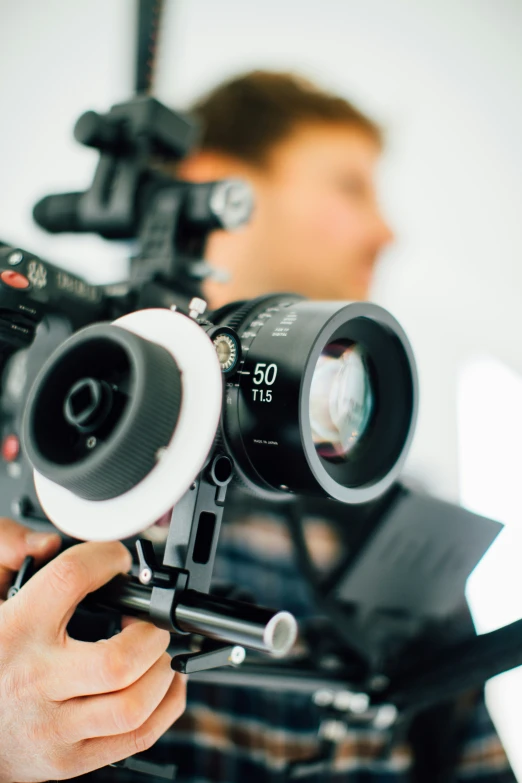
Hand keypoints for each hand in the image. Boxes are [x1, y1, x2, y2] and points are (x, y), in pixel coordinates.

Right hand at [0, 518, 185, 781]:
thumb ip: (6, 549)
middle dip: (151, 634)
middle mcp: (35, 679)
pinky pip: (136, 737)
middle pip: (117, 661)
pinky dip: (165, 706)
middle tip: (149, 621)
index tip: (118, 559)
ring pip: (132, 706)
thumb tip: (48, 542)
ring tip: (156, 653)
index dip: (106, 558)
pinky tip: (162, 683)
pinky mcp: (68, 759)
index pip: (70, 579)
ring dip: (161, 672)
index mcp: (15, 630)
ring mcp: (53, 726)